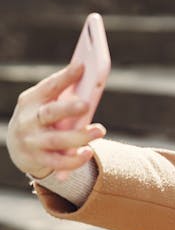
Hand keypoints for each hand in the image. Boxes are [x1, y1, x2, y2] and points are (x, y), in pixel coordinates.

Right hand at [7, 63, 105, 178]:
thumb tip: (91, 79)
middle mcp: (29, 120)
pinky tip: (88, 152)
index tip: (82, 66)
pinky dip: (74, 160)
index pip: (49, 87)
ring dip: (80, 136)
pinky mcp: (38, 159)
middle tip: (87, 104)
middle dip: (67, 108)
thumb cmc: (41, 118)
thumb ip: (63, 95)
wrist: (19, 147)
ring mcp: (32, 141)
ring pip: (56, 140)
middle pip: (49, 113)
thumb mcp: (45, 103)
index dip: (65, 77)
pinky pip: (58, 163)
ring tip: (100, 130)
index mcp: (32, 100)